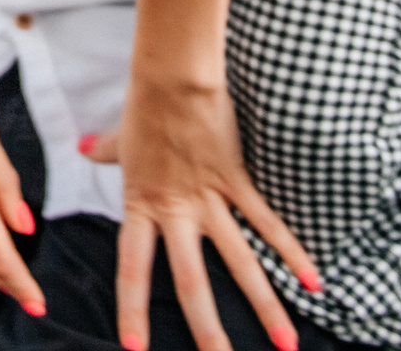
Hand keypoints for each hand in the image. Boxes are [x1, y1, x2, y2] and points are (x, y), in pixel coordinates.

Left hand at [82, 79, 318, 350]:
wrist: (174, 77)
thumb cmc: (145, 107)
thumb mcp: (120, 140)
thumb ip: (105, 153)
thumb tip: (85, 149)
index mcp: (141, 207)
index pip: (133, 269)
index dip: (133, 308)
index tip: (136, 347)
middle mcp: (177, 213)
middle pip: (192, 282)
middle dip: (208, 330)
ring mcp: (210, 201)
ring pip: (240, 264)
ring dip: (265, 307)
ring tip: (286, 345)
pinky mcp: (237, 183)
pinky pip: (268, 225)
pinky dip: (293, 254)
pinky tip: (315, 284)